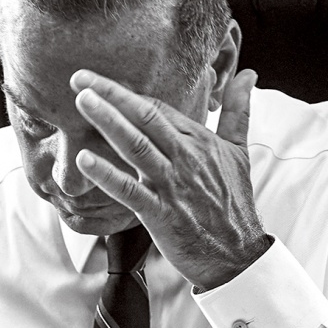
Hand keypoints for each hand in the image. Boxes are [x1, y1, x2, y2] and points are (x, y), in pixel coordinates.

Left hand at [71, 67, 269, 291]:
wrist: (238, 254)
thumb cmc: (234, 202)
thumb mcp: (239, 150)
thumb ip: (238, 110)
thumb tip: (248, 73)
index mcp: (199, 141)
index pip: (157, 109)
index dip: (125, 91)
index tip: (95, 78)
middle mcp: (185, 158)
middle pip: (145, 118)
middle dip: (111, 95)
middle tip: (79, 77)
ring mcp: (172, 186)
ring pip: (136, 146)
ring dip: (108, 122)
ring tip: (82, 101)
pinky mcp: (161, 214)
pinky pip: (130, 191)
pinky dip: (107, 175)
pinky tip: (85, 160)